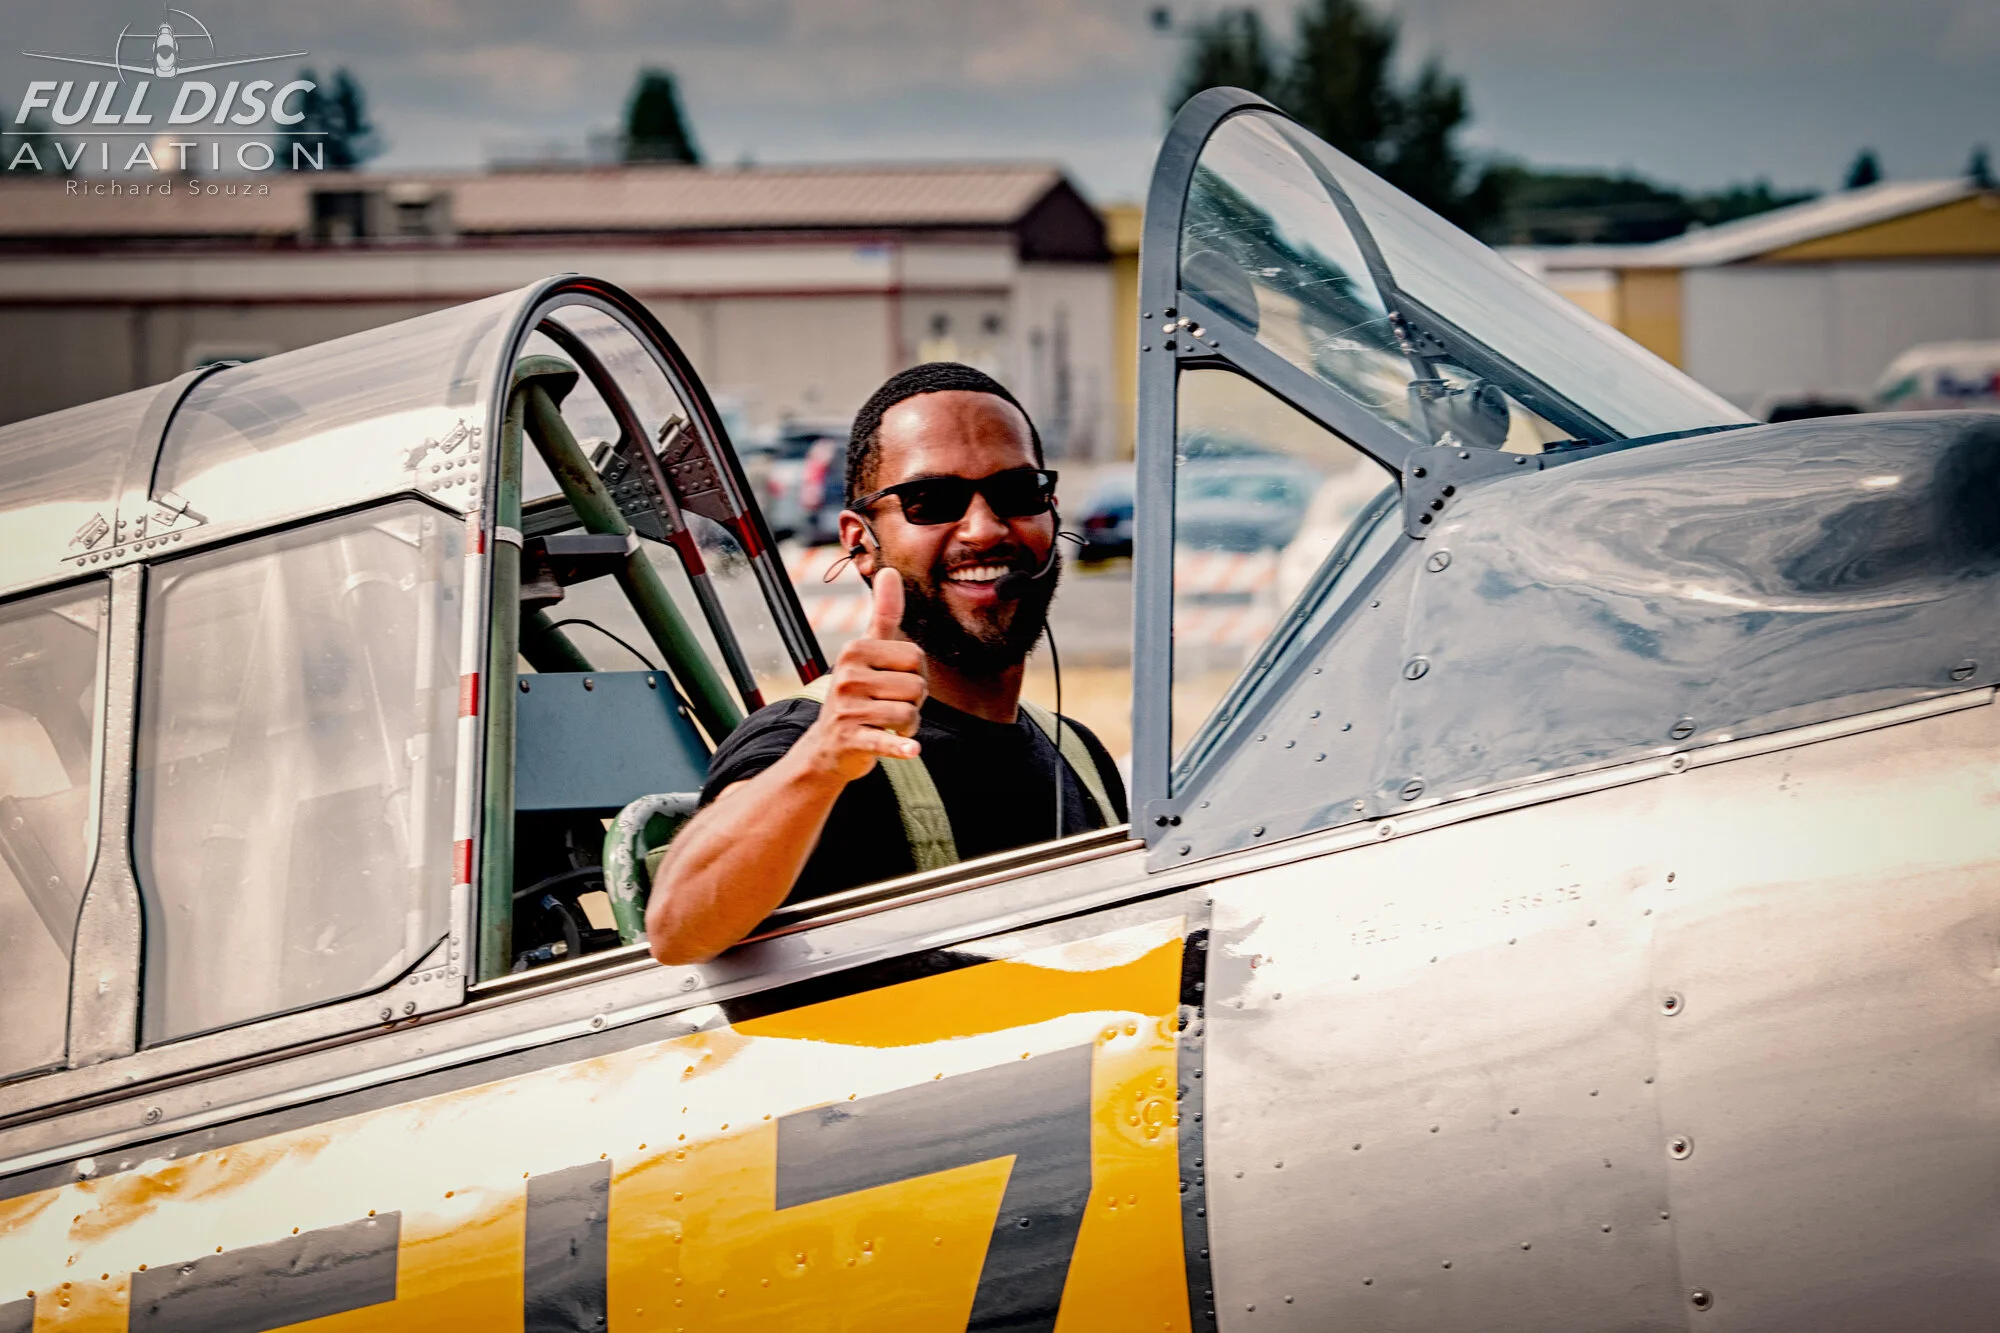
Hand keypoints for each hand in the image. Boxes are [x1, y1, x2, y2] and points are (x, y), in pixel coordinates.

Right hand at [800, 568, 927, 782]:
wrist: (827, 747)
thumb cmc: (856, 694)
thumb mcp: (866, 652)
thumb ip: (883, 613)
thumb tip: (890, 571)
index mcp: (854, 650)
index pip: (916, 657)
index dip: (916, 676)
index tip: (893, 685)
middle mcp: (847, 675)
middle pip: (917, 687)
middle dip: (913, 703)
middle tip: (887, 708)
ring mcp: (847, 708)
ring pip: (910, 714)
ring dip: (907, 727)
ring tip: (884, 726)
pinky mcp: (851, 738)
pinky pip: (885, 740)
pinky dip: (899, 747)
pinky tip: (912, 751)